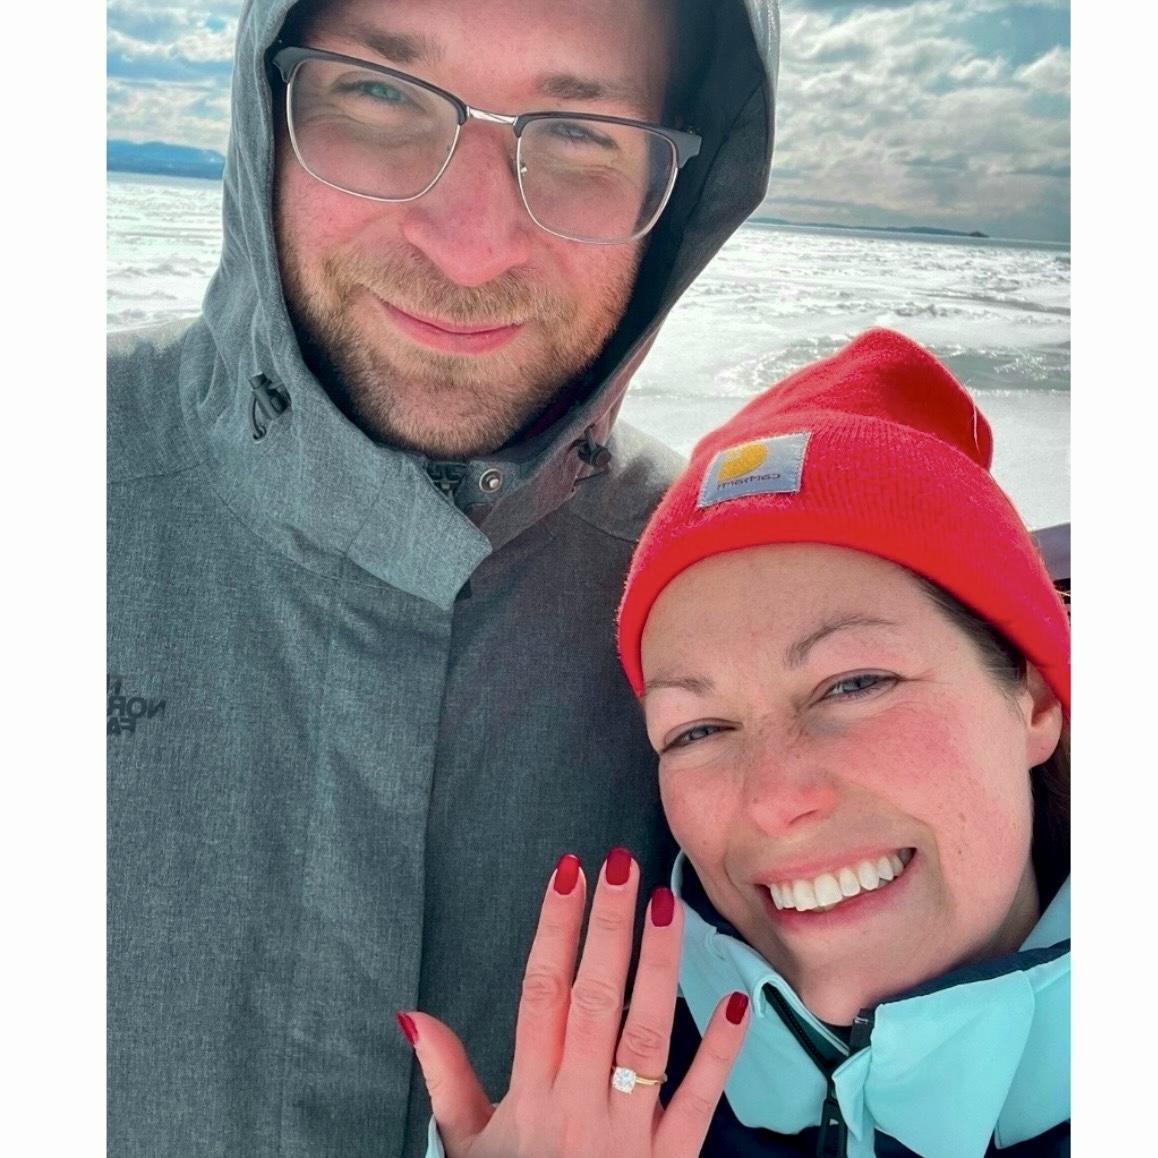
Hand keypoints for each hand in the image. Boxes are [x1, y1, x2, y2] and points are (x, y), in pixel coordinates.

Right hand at [400, 848, 749, 1157]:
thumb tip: (412, 1015)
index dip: (554, 930)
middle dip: (607, 927)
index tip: (568, 874)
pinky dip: (719, 1052)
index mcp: (528, 1096)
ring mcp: (627, 1132)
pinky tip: (735, 1000)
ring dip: (658, 967)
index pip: (541, 994)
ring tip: (666, 904)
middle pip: (593, 1000)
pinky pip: (699, 1101)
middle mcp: (577, 1104)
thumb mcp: (468, 1148)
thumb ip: (446, 1080)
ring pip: (646, 1035)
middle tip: (621, 864)